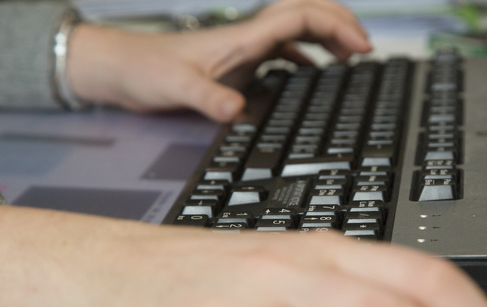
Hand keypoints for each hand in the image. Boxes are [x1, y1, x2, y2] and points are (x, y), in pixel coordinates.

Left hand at [67, 0, 371, 120]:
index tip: (361, 47)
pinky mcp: (239, 62)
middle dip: (340, 23)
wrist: (121, 69)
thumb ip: (208, 99)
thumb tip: (238, 113)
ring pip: (298, 29)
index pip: (300, 18)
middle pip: (306, 13)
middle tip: (365, 47)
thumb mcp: (177, 88)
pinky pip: (282, 50)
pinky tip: (312, 70)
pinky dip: (306, 54)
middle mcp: (249, 38)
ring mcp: (245, 49)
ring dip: (327, 35)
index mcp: (243, 37)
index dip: (335, 26)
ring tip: (351, 55)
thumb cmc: (146, 71)